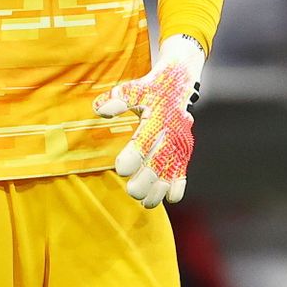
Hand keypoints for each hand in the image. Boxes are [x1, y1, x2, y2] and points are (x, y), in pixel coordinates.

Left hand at [94, 34, 205, 208]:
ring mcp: (179, 142)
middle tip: (133, 192)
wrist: (178, 83)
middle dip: (148, 178)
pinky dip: (179, 184)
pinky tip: (171, 198)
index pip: (145, 138)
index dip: (134, 154)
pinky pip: (184, 169)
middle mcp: (171, 131)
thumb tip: (101, 110)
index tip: (121, 169)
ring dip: (161, 187)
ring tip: (146, 203)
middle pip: (160, 159)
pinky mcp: (184, 150)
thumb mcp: (132, 88)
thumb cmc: (149, 88)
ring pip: (172, 169)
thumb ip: (117, 98)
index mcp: (157, 116)